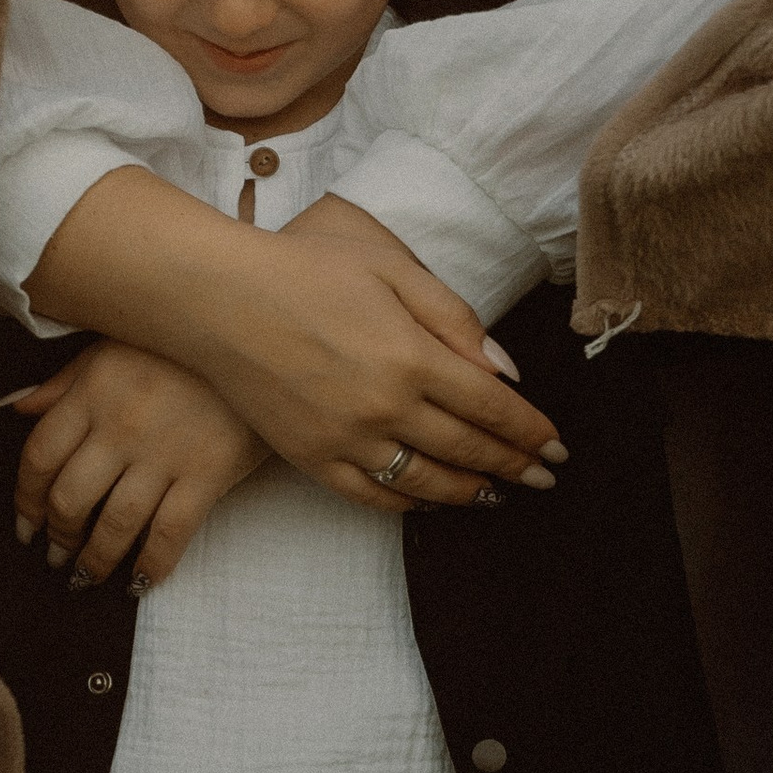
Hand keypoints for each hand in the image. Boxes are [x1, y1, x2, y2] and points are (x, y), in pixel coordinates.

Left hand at [1, 339, 268, 589]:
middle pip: (70, 498)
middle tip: (57, 555)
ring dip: (95, 560)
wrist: (258, 338)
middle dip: (58, 537)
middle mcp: (121, 424)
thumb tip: (12, 409)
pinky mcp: (208, 472)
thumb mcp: (112, 346)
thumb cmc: (178, 344)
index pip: (39, 457)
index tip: (25, 525)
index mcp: (92, 391)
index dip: (25, 500)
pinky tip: (141, 582)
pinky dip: (153, 564)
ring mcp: (165, 452)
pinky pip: (171, 532)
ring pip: (115, 523)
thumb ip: (62, 382)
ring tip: (86, 577)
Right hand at [197, 195, 565, 509]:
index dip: (530, 431)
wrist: (216, 296)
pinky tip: (430, 500)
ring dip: (470, 492)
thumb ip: (453, 318)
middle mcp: (383, 407)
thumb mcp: (390, 269)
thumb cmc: (305, 269)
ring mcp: (345, 439)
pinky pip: (370, 496)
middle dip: (514, 466)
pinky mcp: (309, 457)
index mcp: (410, 356)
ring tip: (498, 494)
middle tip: (543, 479)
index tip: (557, 448)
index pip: (492, 407)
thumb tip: (505, 369)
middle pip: (468, 449)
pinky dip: (408, 503)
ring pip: (426, 481)